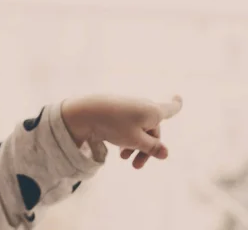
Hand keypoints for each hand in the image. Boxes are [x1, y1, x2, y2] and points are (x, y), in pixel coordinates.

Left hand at [62, 94, 182, 168]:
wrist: (85, 112)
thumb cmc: (114, 125)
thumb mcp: (136, 141)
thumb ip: (152, 148)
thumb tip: (165, 154)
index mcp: (153, 111)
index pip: (170, 108)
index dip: (176, 104)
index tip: (178, 97)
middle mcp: (143, 106)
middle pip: (152, 129)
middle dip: (146, 148)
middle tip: (136, 166)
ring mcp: (129, 108)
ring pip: (138, 130)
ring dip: (135, 146)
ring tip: (124, 159)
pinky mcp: (116, 111)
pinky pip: (127, 126)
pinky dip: (126, 138)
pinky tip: (118, 149)